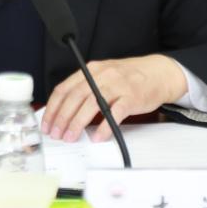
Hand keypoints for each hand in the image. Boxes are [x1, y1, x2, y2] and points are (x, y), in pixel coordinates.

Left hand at [41, 54, 187, 142]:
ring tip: (71, 137)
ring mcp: (117, 85)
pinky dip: (105, 126)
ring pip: (92, 104)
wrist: (158, 73)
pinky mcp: (132, 97)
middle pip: (75, 97)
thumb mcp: (103, 76)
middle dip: (62, 118)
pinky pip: (115, 113)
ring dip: (78, 123)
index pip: (64, 88)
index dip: (53, 108)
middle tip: (56, 134)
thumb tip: (64, 112)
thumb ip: (85, 89)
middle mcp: (102, 75)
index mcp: (91, 70)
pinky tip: (98, 137)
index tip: (47, 123)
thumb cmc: (128, 77)